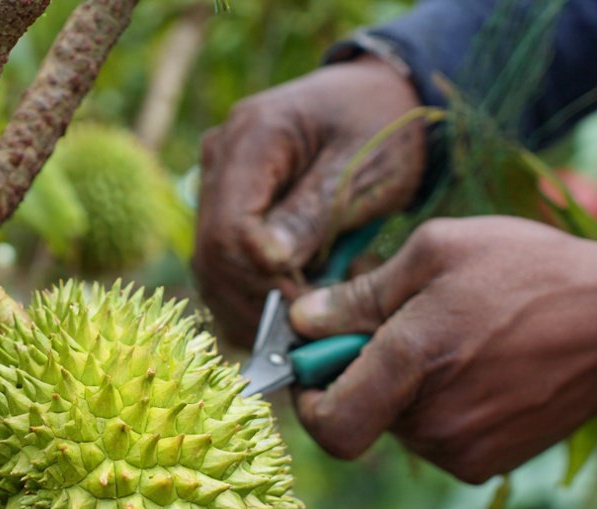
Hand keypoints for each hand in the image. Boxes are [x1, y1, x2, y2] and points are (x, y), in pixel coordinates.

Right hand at [194, 57, 426, 346]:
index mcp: (252, 135)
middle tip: (320, 320)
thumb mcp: (363, 166)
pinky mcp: (226, 211)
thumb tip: (270, 261)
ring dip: (260, 307)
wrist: (382, 101)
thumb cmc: (383, 125)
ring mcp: (217, 186)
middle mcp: (220, 159)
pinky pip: (226, 271)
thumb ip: (314, 212)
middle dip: (262, 301)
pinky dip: (259, 300)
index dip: (263, 277)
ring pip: (213, 272)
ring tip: (318, 309)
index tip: (314, 303)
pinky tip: (302, 303)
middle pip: (213, 255)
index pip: (230, 227)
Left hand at [289, 216, 596, 483]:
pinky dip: (441, 405)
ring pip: (399, 424)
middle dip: (365, 374)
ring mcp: (461, 450)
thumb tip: (302, 321)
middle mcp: (432, 421)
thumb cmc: (533, 273)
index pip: (327, 424)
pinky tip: (482, 366)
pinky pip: (435, 437)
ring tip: (460, 338)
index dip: (308, 400)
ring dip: (408, 387)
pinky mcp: (487, 464)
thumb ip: (361, 293)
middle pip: (361, 414)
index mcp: (413, 362)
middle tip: (407, 325)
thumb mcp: (439, 250)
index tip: (315, 365)